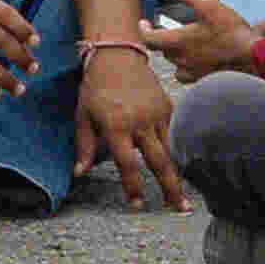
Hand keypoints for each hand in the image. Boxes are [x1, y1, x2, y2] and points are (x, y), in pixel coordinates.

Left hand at [75, 47, 188, 210]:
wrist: (117, 55)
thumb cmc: (95, 86)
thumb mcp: (83, 115)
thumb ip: (84, 146)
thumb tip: (79, 173)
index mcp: (116, 125)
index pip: (128, 164)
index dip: (133, 187)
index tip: (137, 204)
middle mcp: (140, 122)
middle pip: (160, 161)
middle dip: (170, 187)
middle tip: (179, 209)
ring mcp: (157, 114)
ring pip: (172, 150)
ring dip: (179, 175)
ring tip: (184, 197)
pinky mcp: (168, 107)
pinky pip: (174, 134)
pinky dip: (177, 151)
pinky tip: (181, 168)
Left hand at [142, 0, 263, 78]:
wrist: (253, 58)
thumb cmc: (231, 34)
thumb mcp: (211, 7)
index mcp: (179, 42)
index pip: (150, 39)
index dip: (143, 30)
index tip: (143, 23)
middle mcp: (183, 60)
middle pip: (163, 51)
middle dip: (162, 40)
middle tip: (165, 31)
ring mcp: (194, 72)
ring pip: (175, 66)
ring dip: (175, 56)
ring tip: (181, 48)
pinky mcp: (206, 80)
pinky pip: (190, 76)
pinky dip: (189, 68)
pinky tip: (198, 62)